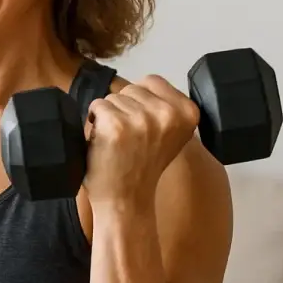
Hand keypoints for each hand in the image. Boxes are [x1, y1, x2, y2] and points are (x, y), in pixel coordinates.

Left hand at [83, 75, 199, 207]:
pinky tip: (105, 143)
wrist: (126, 201)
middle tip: (128, 139)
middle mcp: (168, 113)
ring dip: (108, 117)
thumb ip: (164, 109)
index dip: (138, 101)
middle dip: (123, 109)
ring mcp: (142, 119)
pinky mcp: (116, 125)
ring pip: (112, 98)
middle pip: (130, 88)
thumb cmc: (142, 168)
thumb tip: (141, 85)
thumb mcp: (169, 134)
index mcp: (188, 112)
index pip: (152, 81)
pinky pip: (97, 106)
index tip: (140, 126)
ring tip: (118, 143)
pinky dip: (94, 122)